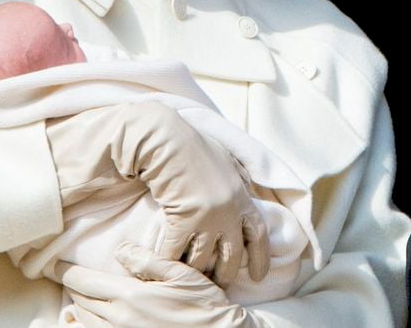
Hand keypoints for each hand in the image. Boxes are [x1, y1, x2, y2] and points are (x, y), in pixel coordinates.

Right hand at [46, 101, 268, 284]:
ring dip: (194, 270)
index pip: (258, 235)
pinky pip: (176, 252)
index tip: (258, 277)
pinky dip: (169, 261)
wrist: (168, 140)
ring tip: (188, 276)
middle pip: (231, 256)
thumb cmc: (193, 145)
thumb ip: (239, 176)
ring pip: (202, 259)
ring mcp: (207, 219)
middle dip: (223, 273)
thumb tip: (248, 185)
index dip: (259, 258)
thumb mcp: (225, 158)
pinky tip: (163, 264)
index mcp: (242, 197)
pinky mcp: (183, 221)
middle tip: (215, 283)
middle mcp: (229, 212)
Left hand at [55, 242, 267, 326]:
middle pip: (82, 303)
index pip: (85, 282)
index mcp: (130, 297)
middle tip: (67, 277)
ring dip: (79, 309)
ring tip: (77, 298)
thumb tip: (120, 250)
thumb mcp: (179, 272)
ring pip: (87, 323)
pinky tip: (85, 323)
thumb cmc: (203, 305)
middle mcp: (121, 321)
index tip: (54, 265)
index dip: (66, 273)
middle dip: (74, 289)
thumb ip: (146, 260)